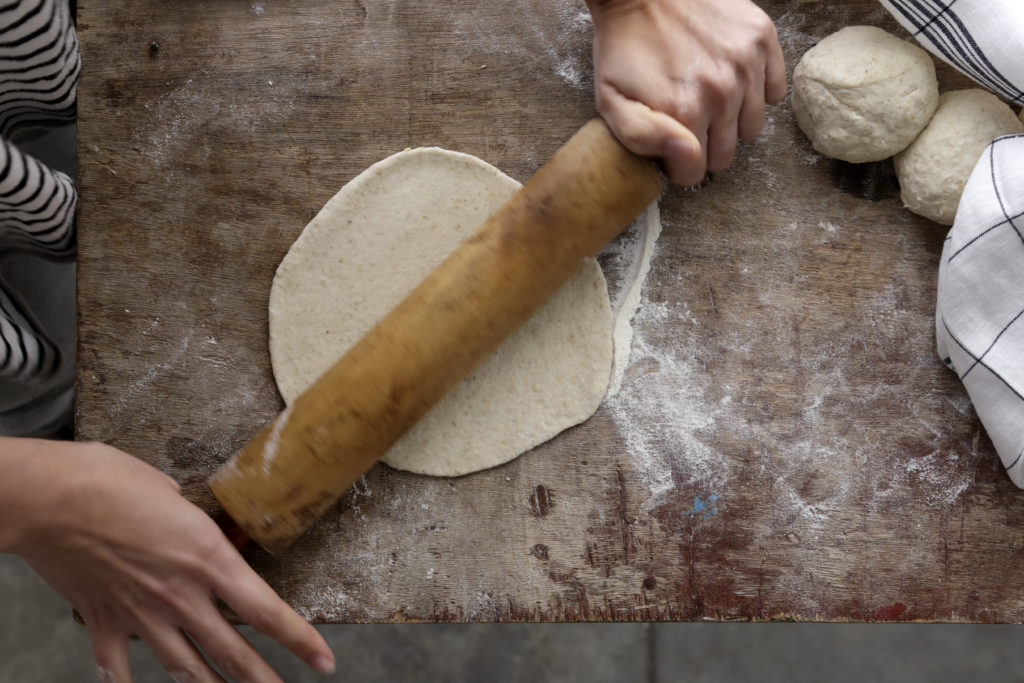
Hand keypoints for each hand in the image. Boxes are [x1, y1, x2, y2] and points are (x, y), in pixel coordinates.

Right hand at [1, 439, 334, 681]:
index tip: (324, 661)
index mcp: (208, 559)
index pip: (268, 611)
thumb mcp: (171, 492)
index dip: (301, 641)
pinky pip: (118, 664)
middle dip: (263, 679)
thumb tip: (188, 522)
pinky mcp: (103, 619)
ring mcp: (141, 613)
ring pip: (185, 668)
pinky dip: (127, 680)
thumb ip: (188, 519)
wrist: (49, 498)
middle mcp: (181, 595)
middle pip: (233, 652)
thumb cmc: (109, 480)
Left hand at [587, 0, 786, 184]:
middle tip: (686, 121)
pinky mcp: (762, 39)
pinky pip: (775, 91)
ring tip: (706, 99)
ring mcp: (746, 64)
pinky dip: (756, 92)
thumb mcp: (610, 100)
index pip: (695, 173)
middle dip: (704, 147)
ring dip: (730, 122)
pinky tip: (731, 80)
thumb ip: (642, 138)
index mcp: (684, 111)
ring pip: (751, 127)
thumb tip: (687, 159)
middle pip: (725, 154)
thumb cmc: (622, 47)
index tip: (668, 143)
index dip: (677, 165)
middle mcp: (722, 91)